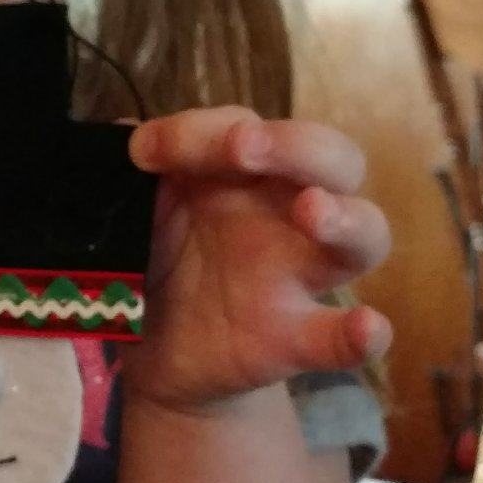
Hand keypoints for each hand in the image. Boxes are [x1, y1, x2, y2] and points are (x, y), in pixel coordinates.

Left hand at [123, 107, 391, 414]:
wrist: (149, 354)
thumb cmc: (156, 265)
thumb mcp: (136, 216)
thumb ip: (132, 179)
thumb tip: (115, 134)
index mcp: (246, 175)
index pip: (247, 128)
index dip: (199, 131)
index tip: (144, 151)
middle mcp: (285, 215)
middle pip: (333, 161)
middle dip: (295, 145)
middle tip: (243, 147)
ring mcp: (297, 277)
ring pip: (363, 235)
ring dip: (345, 217)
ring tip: (313, 211)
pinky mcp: (294, 340)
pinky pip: (341, 337)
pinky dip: (364, 334)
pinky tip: (367, 328)